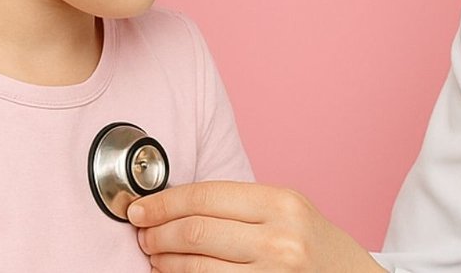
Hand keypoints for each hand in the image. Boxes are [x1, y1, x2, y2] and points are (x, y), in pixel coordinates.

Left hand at [129, 181, 383, 272]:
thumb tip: (178, 204)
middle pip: (195, 232)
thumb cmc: (320, 249)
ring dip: (164, 262)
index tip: (141, 208)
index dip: (164, 202)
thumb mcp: (291, 212)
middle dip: (157, 232)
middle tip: (142, 233)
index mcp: (283, 204)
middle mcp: (279, 239)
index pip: (206, 196)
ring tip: (155, 255)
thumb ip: (243, 205)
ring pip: (195, 267)